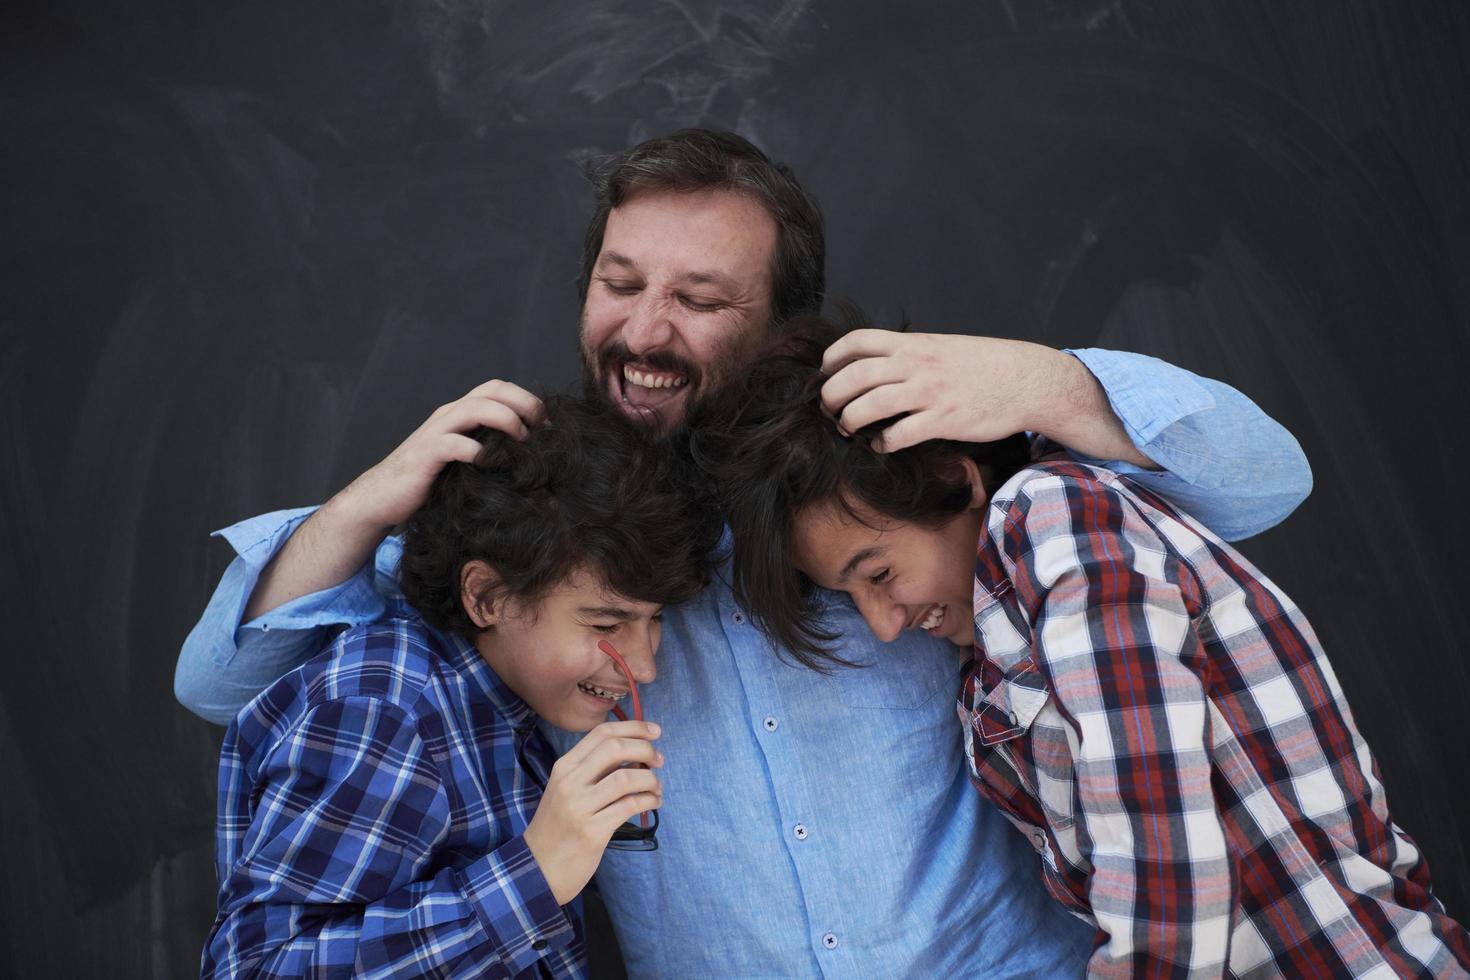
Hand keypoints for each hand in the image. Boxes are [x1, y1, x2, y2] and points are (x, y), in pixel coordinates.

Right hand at [338, 380, 543, 529]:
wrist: (382, 497)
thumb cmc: (429, 481)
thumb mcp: (465, 460)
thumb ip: (489, 449)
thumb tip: (533, 457)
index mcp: (460, 413)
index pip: (498, 388)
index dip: (527, 399)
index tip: (549, 425)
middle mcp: (449, 415)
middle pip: (492, 390)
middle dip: (524, 403)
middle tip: (545, 429)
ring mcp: (436, 432)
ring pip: (475, 408)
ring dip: (506, 420)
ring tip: (523, 443)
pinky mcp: (425, 455)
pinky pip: (453, 444)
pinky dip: (476, 451)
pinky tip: (490, 465)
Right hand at [522, 720, 663, 905]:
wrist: (538, 868)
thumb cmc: (558, 825)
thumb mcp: (566, 790)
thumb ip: (593, 770)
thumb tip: (635, 751)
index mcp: (564, 767)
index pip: (602, 733)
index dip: (634, 727)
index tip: (655, 731)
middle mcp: (570, 782)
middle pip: (615, 748)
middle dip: (645, 749)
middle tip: (659, 760)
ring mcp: (580, 807)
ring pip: (626, 778)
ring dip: (650, 779)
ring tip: (656, 787)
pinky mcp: (593, 831)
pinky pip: (629, 806)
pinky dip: (648, 800)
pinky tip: (653, 802)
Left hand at [821, 330, 1071, 452]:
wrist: (1027, 379)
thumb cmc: (985, 364)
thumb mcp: (943, 346)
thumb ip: (911, 353)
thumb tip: (879, 365)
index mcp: (914, 344)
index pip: (858, 341)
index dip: (833, 357)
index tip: (825, 373)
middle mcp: (917, 365)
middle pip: (854, 376)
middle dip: (831, 394)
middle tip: (828, 408)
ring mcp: (929, 393)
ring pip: (871, 405)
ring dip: (850, 420)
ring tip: (847, 428)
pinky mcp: (944, 420)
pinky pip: (900, 435)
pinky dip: (882, 443)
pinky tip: (880, 445)